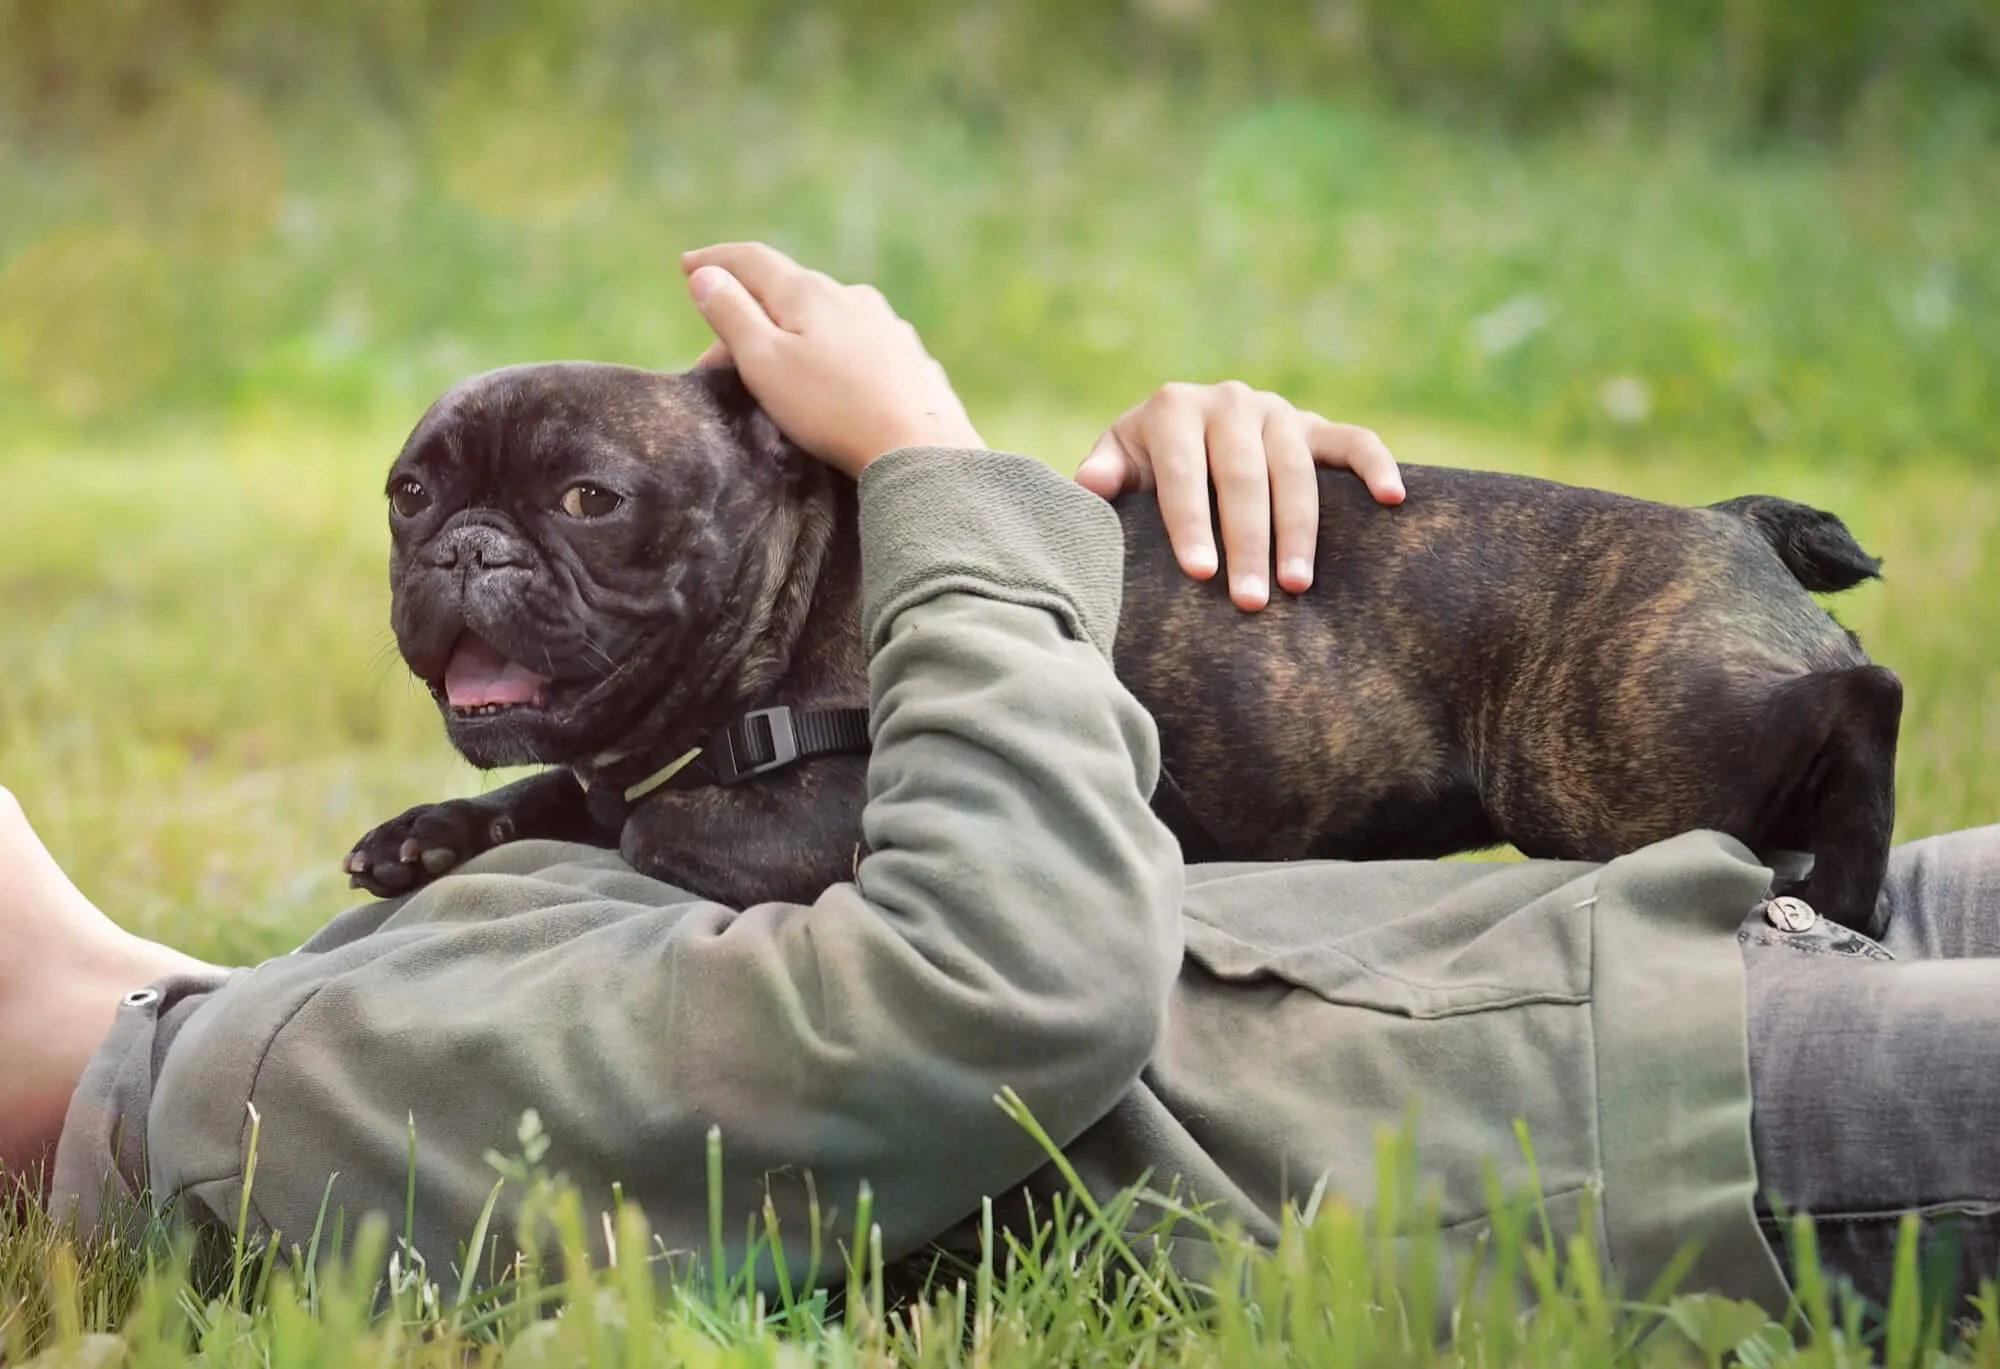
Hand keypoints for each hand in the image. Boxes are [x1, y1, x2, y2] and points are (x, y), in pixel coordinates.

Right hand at [680, 243, 982, 477]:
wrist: (921, 447)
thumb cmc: (833, 408)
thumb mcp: (765, 362)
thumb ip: (732, 315)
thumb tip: (707, 275)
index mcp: (808, 292)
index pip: (752, 260)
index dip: (714, 261)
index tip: (686, 266)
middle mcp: (851, 296)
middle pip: (787, 293)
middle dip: (748, 317)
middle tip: (717, 362)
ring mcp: (886, 325)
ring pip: (824, 319)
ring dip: (791, 337)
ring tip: (775, 373)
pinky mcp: (909, 358)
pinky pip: (856, 346)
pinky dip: (828, 356)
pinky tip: (829, 383)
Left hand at [1075, 382, 1403, 610]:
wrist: (1181, 431)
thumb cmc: (1142, 465)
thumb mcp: (1116, 462)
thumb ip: (1103, 474)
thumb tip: (1089, 483)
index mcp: (1174, 409)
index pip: (1185, 472)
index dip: (1191, 522)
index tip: (1199, 573)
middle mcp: (1229, 402)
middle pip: (1244, 477)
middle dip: (1248, 542)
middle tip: (1251, 601)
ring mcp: (1278, 412)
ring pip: (1296, 471)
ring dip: (1299, 530)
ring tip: (1297, 586)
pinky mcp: (1316, 426)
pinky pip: (1354, 440)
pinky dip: (1376, 466)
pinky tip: (1392, 501)